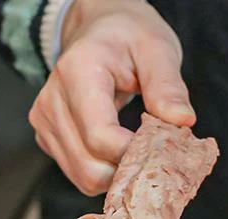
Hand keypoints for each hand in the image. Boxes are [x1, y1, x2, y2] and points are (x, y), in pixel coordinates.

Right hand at [29, 0, 194, 195]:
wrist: (98, 31)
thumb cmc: (129, 37)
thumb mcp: (157, 49)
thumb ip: (168, 86)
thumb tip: (182, 122)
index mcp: (77, 72)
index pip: (100, 136)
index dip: (135, 153)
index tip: (165, 147)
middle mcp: (52, 101)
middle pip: (91, 167)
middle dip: (130, 170)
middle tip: (158, 156)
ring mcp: (45, 123)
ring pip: (85, 178)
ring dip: (119, 176)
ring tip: (142, 153)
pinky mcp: (48, 139)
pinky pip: (80, 175)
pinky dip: (107, 174)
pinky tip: (124, 154)